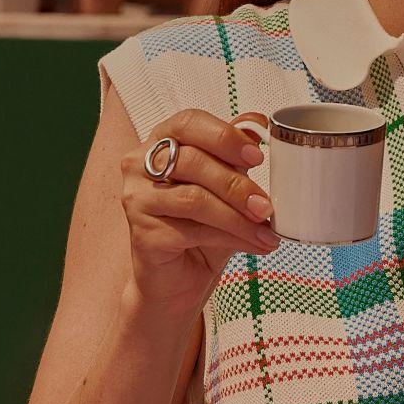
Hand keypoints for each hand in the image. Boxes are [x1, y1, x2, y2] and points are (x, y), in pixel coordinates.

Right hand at [121, 110, 277, 318]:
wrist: (178, 281)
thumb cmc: (200, 228)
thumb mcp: (224, 189)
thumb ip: (234, 157)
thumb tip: (259, 124)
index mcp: (160, 143)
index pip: (188, 123)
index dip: (224, 136)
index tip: (257, 157)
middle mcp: (139, 166)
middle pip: (192, 161)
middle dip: (237, 185)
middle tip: (267, 206)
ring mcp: (136, 199)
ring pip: (195, 198)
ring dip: (238, 216)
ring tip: (265, 230)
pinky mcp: (142, 234)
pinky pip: (194, 230)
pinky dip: (231, 237)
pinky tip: (254, 245)